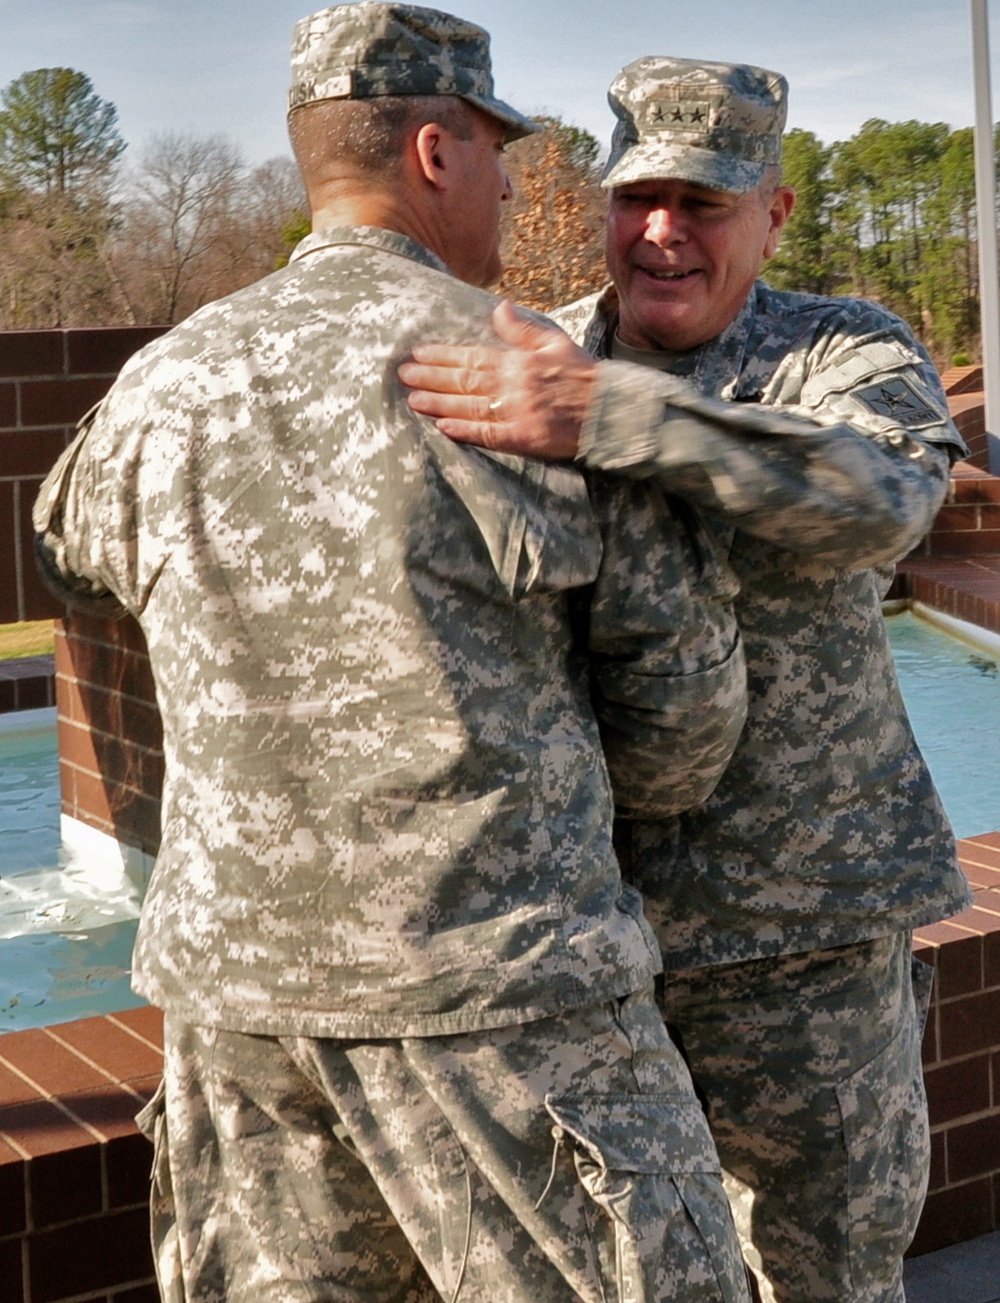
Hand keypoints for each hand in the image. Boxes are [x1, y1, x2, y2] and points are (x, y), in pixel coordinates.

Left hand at [399, 300, 597, 459]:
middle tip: (403, 375)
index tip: (417, 354)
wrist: (611, 410)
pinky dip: (466, 431)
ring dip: (440, 403)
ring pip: (471, 406)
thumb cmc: (584, 376)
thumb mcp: (556, 343)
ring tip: (413, 399)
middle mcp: (515, 384)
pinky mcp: (526, 438)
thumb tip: (499, 307)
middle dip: (431, 377)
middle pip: (465, 380)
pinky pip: (490, 435)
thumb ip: (523, 329)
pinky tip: (443, 428)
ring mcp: (519, 412)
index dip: (442, 356)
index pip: (473, 356)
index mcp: (520, 361)